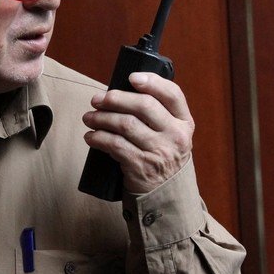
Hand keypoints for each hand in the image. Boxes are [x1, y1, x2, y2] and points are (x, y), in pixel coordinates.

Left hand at [82, 72, 194, 193]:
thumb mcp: (171, 135)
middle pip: (144, 105)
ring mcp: (160, 152)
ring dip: (102, 118)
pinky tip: (91, 137)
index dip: (152, 81)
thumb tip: (120, 92)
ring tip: (89, 117)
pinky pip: (115, 145)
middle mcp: (176, 136)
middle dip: (115, 99)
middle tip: (97, 100)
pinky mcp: (142, 167)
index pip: (173, 94)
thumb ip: (157, 114)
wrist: (166, 196)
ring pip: (125, 124)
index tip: (131, 77)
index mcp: (185, 122)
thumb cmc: (162, 156)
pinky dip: (99, 138)